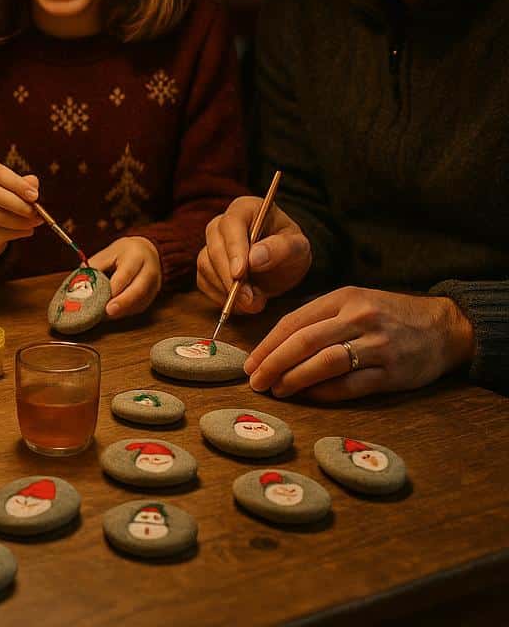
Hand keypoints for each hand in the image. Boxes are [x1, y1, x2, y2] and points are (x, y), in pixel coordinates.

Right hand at [0, 162, 43, 259]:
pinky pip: (0, 232)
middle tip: (34, 211)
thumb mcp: (15, 187)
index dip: (17, 183)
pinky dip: (18, 232)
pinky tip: (27, 229)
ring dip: (21, 221)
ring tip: (36, 221)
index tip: (34, 195)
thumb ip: (25, 183)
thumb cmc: (5, 198)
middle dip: (18, 204)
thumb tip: (33, 183)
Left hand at [88, 236, 161, 317]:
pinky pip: (140, 307)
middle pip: (138, 290)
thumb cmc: (124, 252)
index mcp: (136, 255)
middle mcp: (149, 269)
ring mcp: (154, 284)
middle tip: (107, 313)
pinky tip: (113, 314)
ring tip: (104, 315)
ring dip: (122, 311)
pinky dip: (125, 312)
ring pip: (140, 302)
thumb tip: (78, 283)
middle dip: (122, 303)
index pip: (125, 274)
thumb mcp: (108, 253)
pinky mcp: (153, 295)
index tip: (101, 299)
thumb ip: (95, 267)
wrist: (147, 250)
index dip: (113, 289)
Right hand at [197, 196, 310, 313]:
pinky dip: (221, 298)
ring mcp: (210, 245)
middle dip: (230, 278)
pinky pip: (204, 282)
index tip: (240, 273)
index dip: (234, 249)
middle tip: (250, 300)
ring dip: (227, 290)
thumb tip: (254, 259)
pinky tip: (243, 303)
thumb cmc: (291, 250)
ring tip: (255, 302)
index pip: (232, 224)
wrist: (282, 266)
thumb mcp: (298, 248)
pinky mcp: (206, 266)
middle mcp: (221, 224)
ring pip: (206, 266)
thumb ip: (281, 249)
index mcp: (245, 209)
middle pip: (214, 247)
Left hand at [244, 286, 475, 400]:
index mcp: (344, 298)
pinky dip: (325, 392)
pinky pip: (351, 385)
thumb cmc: (387, 315)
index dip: (268, 344)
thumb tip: (275, 344)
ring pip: (324, 363)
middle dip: (274, 362)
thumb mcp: (354, 302)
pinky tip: (308, 396)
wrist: (444, 327)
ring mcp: (377, 345)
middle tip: (255, 380)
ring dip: (295, 379)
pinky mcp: (393, 373)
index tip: (250, 362)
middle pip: (304, 341)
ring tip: (276, 390)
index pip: (295, 321)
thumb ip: (319, 318)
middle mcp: (359, 318)